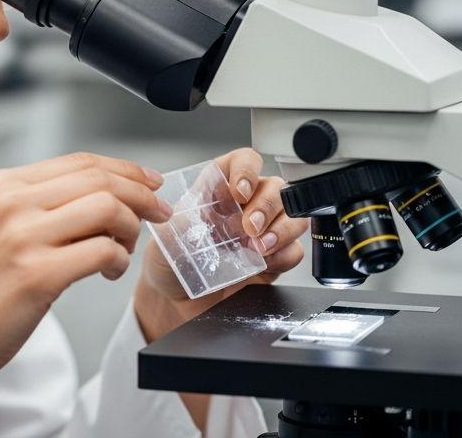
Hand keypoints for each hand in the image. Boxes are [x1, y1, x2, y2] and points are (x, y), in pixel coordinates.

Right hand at [0, 152, 171, 437]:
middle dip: (141, 195)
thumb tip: (109, 192)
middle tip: (160, 213)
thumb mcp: (2, 229)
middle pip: (100, 179)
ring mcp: (24, 237)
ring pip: (108, 208)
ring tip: (122, 251)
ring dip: (129, 230)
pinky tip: (110, 273)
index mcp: (4, 185)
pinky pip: (104, 251)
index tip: (150, 183)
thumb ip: (44, 205)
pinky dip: (119, 261)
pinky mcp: (39, 273)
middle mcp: (12, 203)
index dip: (126, 169)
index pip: (81, 161)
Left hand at [133, 148, 306, 343]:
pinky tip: (265, 263)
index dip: (248, 170)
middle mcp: (245, 205)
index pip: (244, 161)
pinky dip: (284, 255)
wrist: (177, 299)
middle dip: (266, 205)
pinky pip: (294, 250)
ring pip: (293, 215)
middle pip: (276, 187)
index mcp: (219, 188)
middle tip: (249, 227)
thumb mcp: (167, 237)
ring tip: (259, 247)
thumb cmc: (171, 260)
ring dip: (282, 228)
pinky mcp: (273, 258)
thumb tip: (196, 222)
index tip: (239, 192)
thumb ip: (183, 226)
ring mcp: (263, 231)